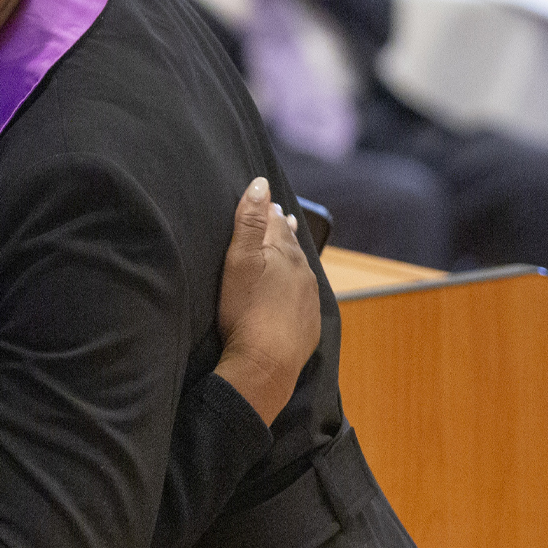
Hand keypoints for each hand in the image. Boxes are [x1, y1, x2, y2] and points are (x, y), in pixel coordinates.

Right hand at [213, 177, 321, 425]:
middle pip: (291, 244)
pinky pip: (304, 298)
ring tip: (288, 247)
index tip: (267, 201)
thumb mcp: (239, 260)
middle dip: (283, 231)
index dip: (269, 211)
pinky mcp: (308, 325)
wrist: (266, 364)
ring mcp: (308, 300)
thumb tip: (261, 184)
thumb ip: (249, 221)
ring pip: (301, 270)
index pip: (276, 224)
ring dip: (292, 257)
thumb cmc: (245, 311)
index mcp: (285, 253)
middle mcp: (303, 273)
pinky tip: (292, 291)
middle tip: (278, 217)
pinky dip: (296, 288)